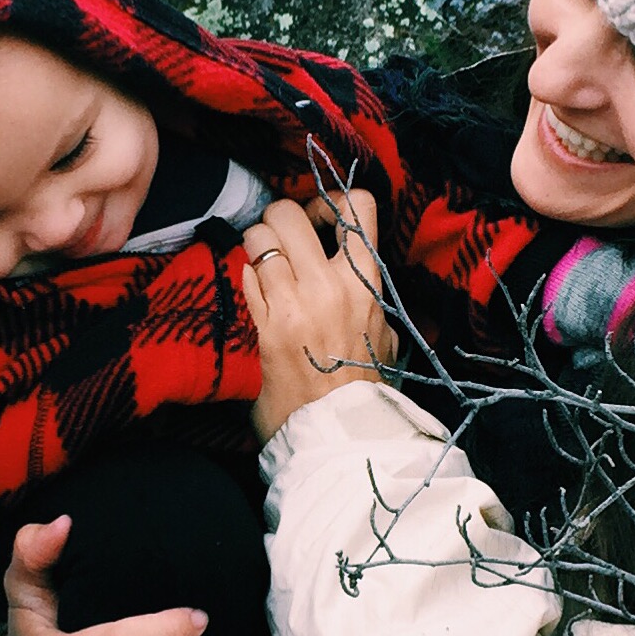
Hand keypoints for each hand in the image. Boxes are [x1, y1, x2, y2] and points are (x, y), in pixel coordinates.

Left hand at [242, 190, 397, 443]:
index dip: (331, 202)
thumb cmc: (367, 386)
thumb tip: (361, 269)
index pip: (357, 206)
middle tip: (283, 240)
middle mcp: (329, 284)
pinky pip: (247, 276)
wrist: (340, 433)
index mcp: (367, 281)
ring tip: (266, 266)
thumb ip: (372, 296)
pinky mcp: (264, 325)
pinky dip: (249, 276)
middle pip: (288, 212)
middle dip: (279, 219)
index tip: (323, 222)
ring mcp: (292, 303)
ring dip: (256, 247)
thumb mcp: (387, 335)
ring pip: (257, 239)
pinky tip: (260, 294)